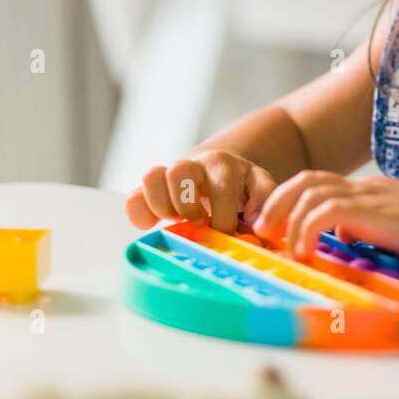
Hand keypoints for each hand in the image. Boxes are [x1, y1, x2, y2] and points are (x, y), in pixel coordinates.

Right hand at [124, 150, 276, 232]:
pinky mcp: (151, 191)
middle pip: (179, 171)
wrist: (221, 171)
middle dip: (188, 205)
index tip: (227, 233)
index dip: (223, 217)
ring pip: (151, 176)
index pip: (220, 187)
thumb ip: (265, 201)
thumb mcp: (261, 187)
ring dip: (162, 206)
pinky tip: (154, 226)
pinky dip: (139, 215)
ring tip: (176, 221)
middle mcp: (193, 165)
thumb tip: (257, 224)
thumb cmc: (242, 186)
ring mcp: (168, 175)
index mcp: (223, 165)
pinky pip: (132, 198)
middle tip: (198, 222)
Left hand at [250, 171, 398, 262]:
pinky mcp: (373, 210)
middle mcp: (364, 187)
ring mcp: (368, 195)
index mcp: (369, 190)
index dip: (292, 201)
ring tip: (281, 245)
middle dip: (277, 203)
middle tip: (264, 231)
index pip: (320, 183)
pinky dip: (307, 230)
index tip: (279, 228)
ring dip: (286, 218)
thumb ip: (369, 226)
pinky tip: (306, 252)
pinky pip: (325, 211)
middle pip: (306, 179)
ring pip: (309, 191)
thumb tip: (342, 236)